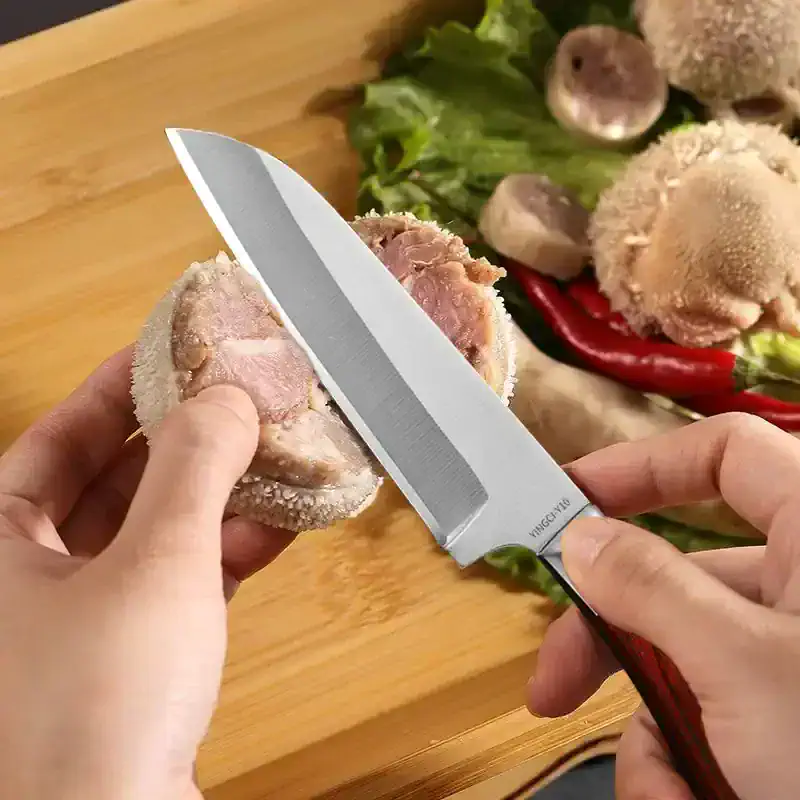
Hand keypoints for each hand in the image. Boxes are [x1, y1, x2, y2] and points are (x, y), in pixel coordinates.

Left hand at [0, 346, 293, 798]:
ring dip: (220, 495)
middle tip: (239, 400)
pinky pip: (184, 580)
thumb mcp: (156, 561)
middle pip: (115, 479)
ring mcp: (86, 621)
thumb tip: (229, 395)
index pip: (60, 435)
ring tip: (277, 453)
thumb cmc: (101, 703)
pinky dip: (231, 549)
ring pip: (157, 531)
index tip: (175, 349)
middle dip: (184, 440)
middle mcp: (30, 578)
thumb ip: (194, 466)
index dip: (120, 386)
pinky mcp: (135, 658)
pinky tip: (283, 521)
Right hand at [528, 413, 799, 799]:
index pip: (722, 455)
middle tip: (551, 683)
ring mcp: (787, 659)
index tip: (565, 503)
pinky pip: (704, 720)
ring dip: (654, 739)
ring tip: (667, 798)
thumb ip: (652, 588)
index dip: (641, 465)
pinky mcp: (778, 717)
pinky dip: (683, 768)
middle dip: (607, 640)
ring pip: (679, 666)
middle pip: (673, 580)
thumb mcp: (745, 668)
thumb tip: (580, 537)